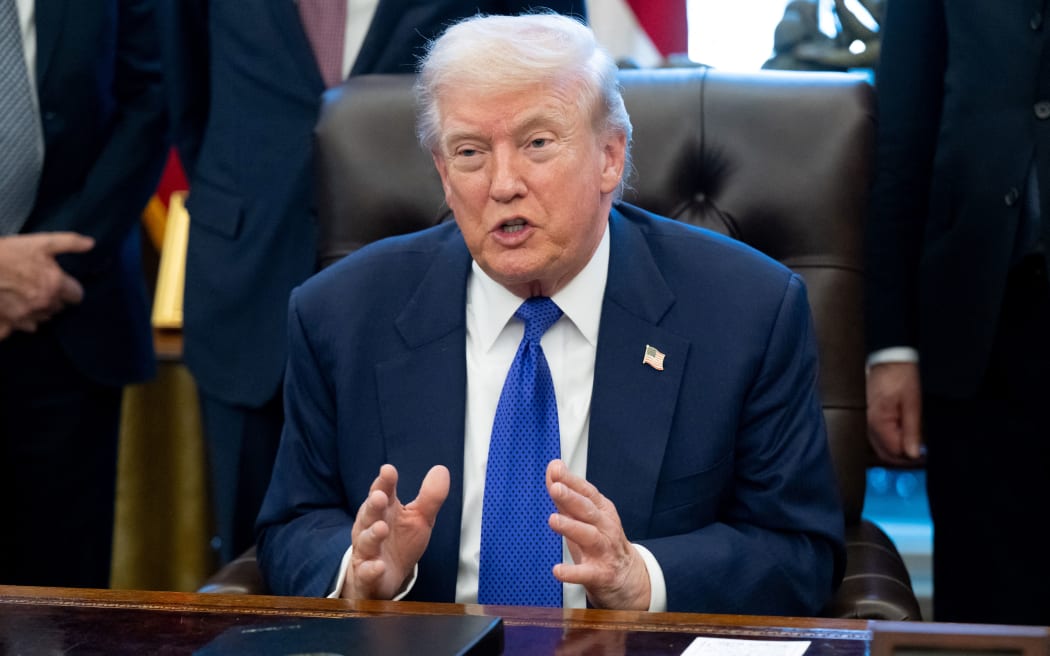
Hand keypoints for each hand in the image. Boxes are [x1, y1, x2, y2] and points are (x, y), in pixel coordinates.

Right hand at [0, 232, 93, 339]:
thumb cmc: (7, 253)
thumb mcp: (40, 242)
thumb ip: (69, 242)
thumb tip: (91, 244)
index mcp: (55, 286)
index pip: (77, 296)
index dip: (69, 288)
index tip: (60, 283)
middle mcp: (44, 304)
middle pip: (59, 308)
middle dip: (52, 298)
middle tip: (36, 285)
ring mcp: (25, 318)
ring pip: (41, 319)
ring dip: (37, 310)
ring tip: (22, 295)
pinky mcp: (7, 326)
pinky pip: (21, 329)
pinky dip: (18, 322)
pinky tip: (11, 309)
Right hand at [344, 463, 449, 599]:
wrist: (383, 577)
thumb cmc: (400, 542)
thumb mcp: (419, 518)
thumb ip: (430, 497)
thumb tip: (441, 469)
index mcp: (385, 510)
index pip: (383, 492)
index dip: (385, 482)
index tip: (388, 470)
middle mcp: (371, 527)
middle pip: (370, 514)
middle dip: (374, 505)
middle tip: (380, 496)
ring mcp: (367, 552)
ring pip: (366, 542)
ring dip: (372, 535)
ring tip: (381, 528)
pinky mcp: (365, 575)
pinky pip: (366, 572)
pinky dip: (371, 569)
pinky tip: (378, 566)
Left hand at [546, 459, 649, 609]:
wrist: (628, 578)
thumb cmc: (602, 542)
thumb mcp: (585, 517)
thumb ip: (567, 494)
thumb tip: (553, 468)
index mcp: (602, 511)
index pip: (586, 492)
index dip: (571, 481)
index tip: (555, 470)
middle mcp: (605, 528)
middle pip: (588, 510)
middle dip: (571, 498)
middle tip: (555, 488)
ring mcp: (604, 551)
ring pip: (589, 536)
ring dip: (571, 527)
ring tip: (553, 520)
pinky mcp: (601, 574)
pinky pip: (586, 573)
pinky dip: (572, 572)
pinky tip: (558, 570)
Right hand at [866, 362, 923, 464]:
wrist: (889, 358)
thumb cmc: (901, 376)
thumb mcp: (912, 403)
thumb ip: (912, 430)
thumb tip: (913, 453)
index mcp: (877, 422)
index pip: (893, 451)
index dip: (910, 457)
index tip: (924, 455)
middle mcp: (866, 424)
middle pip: (882, 452)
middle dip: (901, 456)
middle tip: (919, 453)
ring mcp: (864, 420)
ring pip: (877, 446)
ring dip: (894, 448)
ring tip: (911, 443)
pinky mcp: (865, 415)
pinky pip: (874, 436)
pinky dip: (887, 439)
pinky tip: (899, 435)